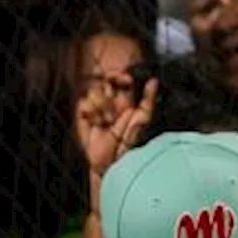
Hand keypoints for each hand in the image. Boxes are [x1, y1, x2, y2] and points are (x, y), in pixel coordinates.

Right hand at [78, 77, 157, 203]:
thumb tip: (153, 80)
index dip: (120, 75)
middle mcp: (110, 102)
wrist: (112, 162)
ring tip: (108, 122)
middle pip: (105, 83)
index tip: (125, 79)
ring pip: (94, 92)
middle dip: (111, 96)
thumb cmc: (130, 144)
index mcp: (125, 100)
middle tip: (116, 112)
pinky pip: (84, 103)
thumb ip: (148, 100)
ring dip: (102, 107)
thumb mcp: (143, 120)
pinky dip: (91, 112)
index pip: (120, 78)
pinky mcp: (84, 116)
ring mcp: (96, 108)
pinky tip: (98, 123)